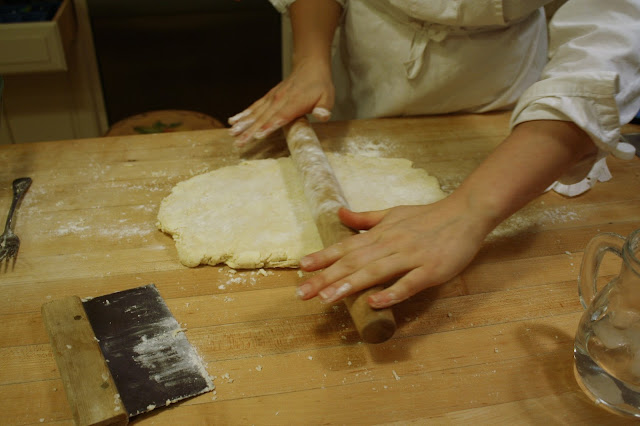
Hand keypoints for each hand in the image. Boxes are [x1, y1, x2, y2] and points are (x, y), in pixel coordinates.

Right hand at [228, 57, 334, 145]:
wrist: (310, 66)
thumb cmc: (319, 84)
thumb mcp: (328, 97)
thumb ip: (324, 108)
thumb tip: (322, 116)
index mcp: (294, 103)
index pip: (279, 117)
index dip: (268, 127)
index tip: (257, 136)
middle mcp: (280, 100)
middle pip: (262, 118)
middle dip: (249, 131)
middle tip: (238, 142)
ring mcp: (272, 98)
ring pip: (255, 113)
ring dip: (242, 124)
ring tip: (231, 133)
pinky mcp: (269, 97)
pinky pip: (254, 106)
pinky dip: (243, 113)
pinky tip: (233, 120)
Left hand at [296, 198, 490, 308]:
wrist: (466, 212)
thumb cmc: (428, 216)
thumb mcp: (393, 213)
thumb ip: (365, 219)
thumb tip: (339, 214)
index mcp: (381, 234)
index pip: (346, 247)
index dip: (324, 257)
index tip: (302, 267)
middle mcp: (391, 244)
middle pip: (354, 262)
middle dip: (326, 278)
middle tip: (303, 293)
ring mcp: (411, 257)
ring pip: (375, 272)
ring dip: (349, 285)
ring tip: (327, 299)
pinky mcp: (431, 270)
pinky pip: (409, 283)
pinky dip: (392, 292)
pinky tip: (374, 302)